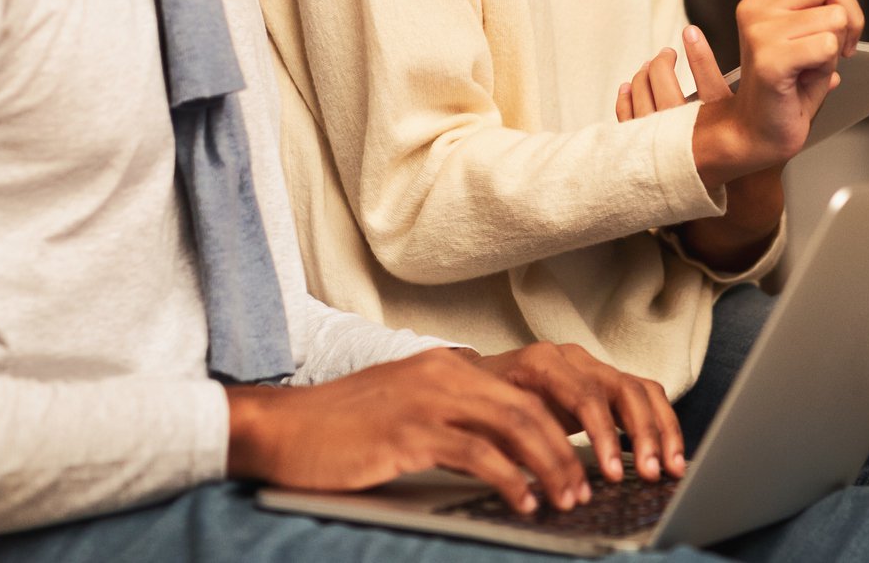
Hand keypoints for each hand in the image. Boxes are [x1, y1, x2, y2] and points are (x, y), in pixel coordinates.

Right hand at [227, 349, 589, 513]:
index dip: (558, 426)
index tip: (580, 460)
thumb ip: (451, 414)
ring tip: (564, 499)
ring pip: (512, 427)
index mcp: (447, 366)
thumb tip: (497, 446)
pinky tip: (522, 502)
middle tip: (585, 488)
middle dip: (565, 451)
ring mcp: (426, 400)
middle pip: (527, 407)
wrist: (283, 429)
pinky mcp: (409, 432)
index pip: (521, 391)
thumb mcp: (407, 408)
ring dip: (548, 466)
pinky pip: (475, 454)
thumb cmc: (342, 428)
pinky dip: (508, 480)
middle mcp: (443, 373)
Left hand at [472, 343, 685, 481]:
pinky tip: (669, 453)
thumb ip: (517, 445)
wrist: (481, 379)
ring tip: (670, 468)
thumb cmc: (484, 405)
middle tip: (652, 473)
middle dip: (643, 434)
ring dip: (661, 430)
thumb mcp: (491, 423)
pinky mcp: (606, 381)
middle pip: (622, 388)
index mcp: (541, 362)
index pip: (585, 395)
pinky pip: (644, 394)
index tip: (614, 472)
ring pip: (640, 390)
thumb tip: (541, 479)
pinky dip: (661, 423)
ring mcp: (593, 366)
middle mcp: (573, 358)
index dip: (604, 435)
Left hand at [618, 28, 791, 267]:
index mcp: (725, 127)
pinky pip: (630, 121)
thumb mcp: (786, 128)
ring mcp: (668, 143)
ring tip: (659, 61)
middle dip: (662, 67)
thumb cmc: (763, 157)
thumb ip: (808, 97)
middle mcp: (692, 136)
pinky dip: (627, 100)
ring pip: (646, 102)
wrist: (741, 197)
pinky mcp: (653, 149)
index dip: (697, 59)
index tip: (691, 34)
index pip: (706, 91)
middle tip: (668, 53)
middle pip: (665, 93)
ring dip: (648, 77)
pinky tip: (630, 85)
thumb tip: (831, 71)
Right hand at [693, 0, 868, 186]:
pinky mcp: (769, 58)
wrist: (759, 130)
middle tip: (841, 44)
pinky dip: (829, 66)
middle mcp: (754, 4)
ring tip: (814, 64)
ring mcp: (758, 29)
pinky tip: (806, 77)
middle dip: (852, 14)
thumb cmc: (786, 82)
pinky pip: (828, 46)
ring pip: (835, 16)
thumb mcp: (804, 27)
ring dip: (837, 45)